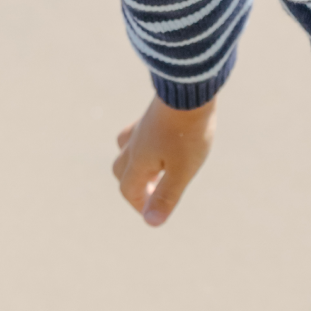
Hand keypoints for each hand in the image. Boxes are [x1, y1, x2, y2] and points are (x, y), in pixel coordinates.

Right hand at [112, 95, 216, 225]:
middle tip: (154, 192)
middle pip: (121, 169)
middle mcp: (134, 143)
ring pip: (126, 148)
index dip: (139, 204)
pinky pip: (139, 132)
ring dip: (136, 163)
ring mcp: (142, 126)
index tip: (155, 211)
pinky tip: (164, 140)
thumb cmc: (188, 133)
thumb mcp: (181, 170)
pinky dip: (145, 144)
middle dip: (134, 185)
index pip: (128, 189)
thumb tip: (151, 222)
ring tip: (157, 168)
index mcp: (138, 160)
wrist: (189, 88)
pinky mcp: (152, 113)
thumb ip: (166, 196)